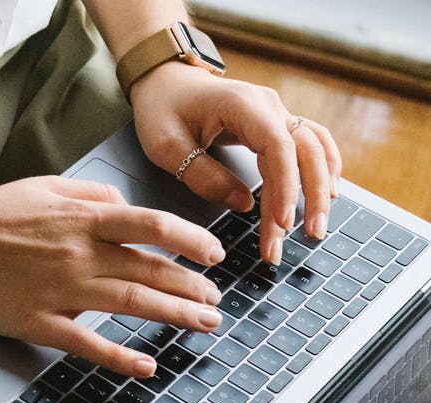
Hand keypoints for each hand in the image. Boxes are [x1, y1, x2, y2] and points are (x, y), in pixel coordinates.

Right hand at [0, 176, 224, 376]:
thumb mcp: (44, 186)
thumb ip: (90, 194)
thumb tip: (125, 205)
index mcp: (82, 219)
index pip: (152, 226)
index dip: (191, 240)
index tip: (215, 254)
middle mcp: (79, 253)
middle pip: (150, 270)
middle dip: (192, 286)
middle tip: (216, 301)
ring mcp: (61, 290)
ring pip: (131, 303)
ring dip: (174, 315)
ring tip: (204, 324)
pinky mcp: (38, 321)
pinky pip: (87, 343)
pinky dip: (120, 356)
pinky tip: (147, 365)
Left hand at [130, 63, 342, 264]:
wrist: (166, 80)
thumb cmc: (162, 109)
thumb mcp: (166, 145)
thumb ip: (202, 175)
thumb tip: (244, 204)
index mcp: (242, 105)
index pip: (278, 148)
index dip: (285, 187)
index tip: (283, 223)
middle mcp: (269, 106)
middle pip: (307, 150)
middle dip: (311, 196)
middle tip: (311, 236)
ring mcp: (276, 113)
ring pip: (313, 150)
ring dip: (319, 187)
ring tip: (317, 227)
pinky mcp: (275, 123)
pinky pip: (310, 144)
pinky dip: (323, 168)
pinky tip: (327, 194)